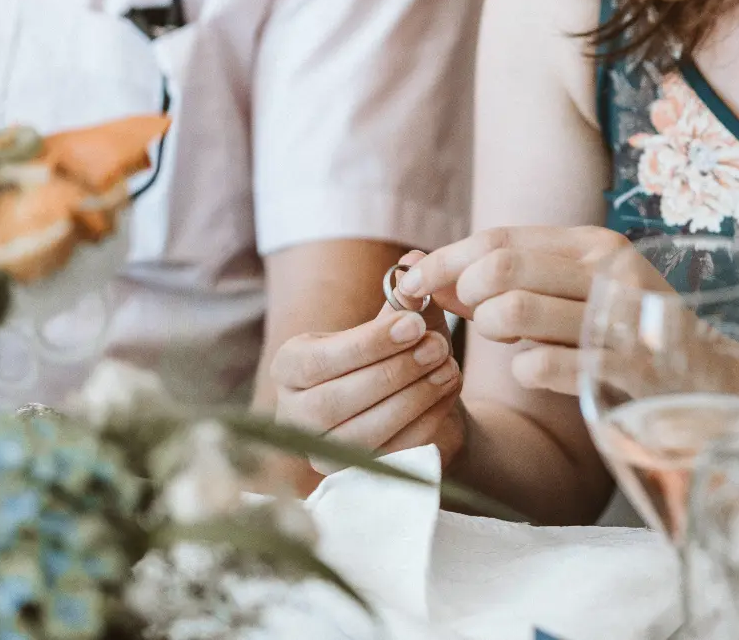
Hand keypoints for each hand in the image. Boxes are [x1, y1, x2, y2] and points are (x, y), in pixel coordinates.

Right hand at [270, 289, 465, 472]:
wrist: (411, 401)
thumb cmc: (396, 352)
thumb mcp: (398, 321)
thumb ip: (404, 294)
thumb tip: (416, 261)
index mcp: (290, 367)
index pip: (321, 359)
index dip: (368, 344)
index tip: (414, 324)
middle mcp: (294, 415)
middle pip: (335, 401)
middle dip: (393, 372)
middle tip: (438, 346)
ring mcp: (321, 452)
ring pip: (360, 433)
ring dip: (411, 398)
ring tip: (448, 368)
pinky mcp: (355, 478)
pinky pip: (387, 455)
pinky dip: (423, 422)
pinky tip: (447, 393)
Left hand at [396, 226, 635, 396]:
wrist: (710, 379)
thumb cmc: (625, 331)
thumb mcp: (576, 289)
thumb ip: (508, 276)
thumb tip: (417, 264)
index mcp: (595, 245)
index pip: (498, 240)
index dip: (444, 261)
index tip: (410, 283)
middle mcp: (609, 272)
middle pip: (499, 269)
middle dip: (468, 297)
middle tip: (477, 319)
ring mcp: (617, 320)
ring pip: (512, 312)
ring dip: (494, 333)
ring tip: (515, 343)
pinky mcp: (621, 370)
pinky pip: (537, 367)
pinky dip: (525, 372)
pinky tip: (542, 371)